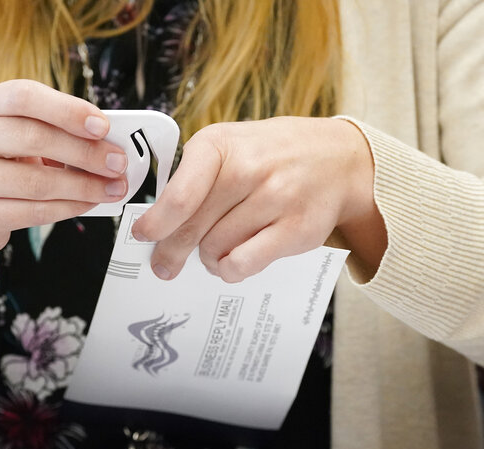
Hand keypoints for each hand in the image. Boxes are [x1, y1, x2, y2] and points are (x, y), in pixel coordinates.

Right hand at [0, 80, 129, 262]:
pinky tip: (88, 203)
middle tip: (117, 163)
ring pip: (36, 182)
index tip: (102, 126)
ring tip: (112, 188)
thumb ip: (51, 128)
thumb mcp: (13, 131)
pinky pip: (32, 212)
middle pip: (34, 138)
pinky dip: (68, 208)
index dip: (66, 109)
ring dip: (84, 186)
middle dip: (85, 152)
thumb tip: (106, 141)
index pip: (24, 96)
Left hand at [131, 116, 385, 281]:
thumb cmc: (273, 155)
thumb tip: (158, 225)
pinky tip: (231, 261)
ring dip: (207, 257)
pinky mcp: (296, 229)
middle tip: (164, 266)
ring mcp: (276, 199)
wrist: (340, 158)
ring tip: (212, 252)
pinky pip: (244, 263)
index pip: (180, 194)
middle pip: (193, 227)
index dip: (157, 223)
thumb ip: (194, 178)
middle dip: (172, 251)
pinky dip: (230, 268)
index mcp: (221, 144)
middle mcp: (249, 168)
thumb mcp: (230, 146)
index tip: (143, 235)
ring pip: (216, 248)